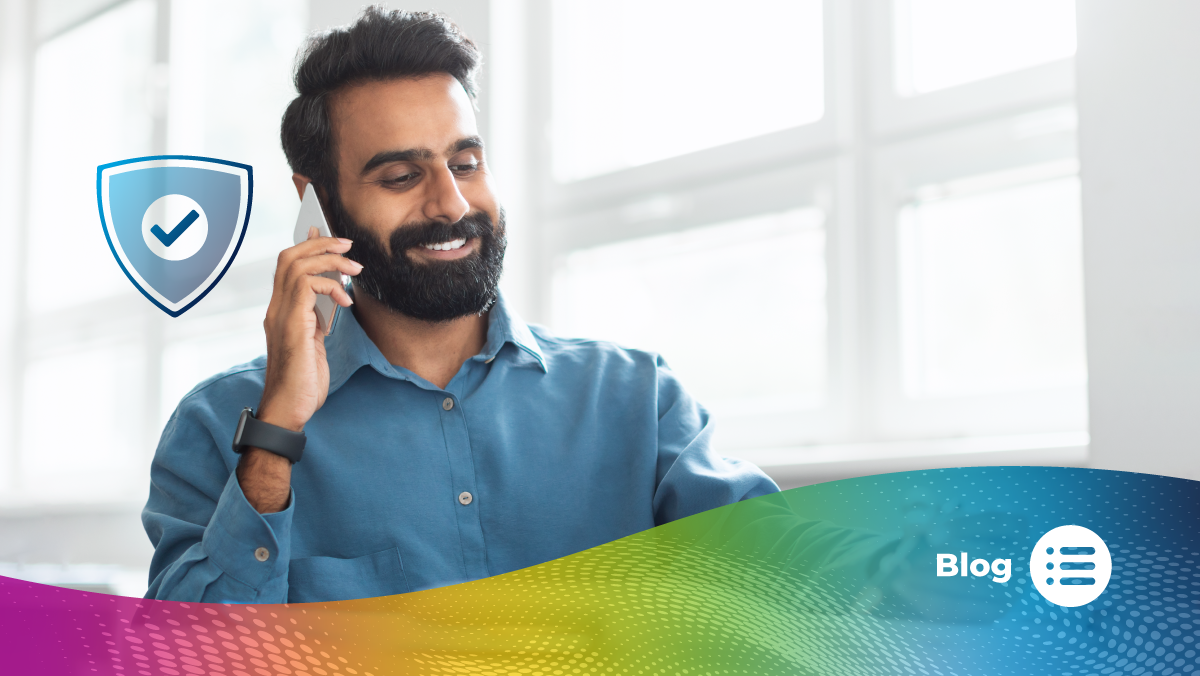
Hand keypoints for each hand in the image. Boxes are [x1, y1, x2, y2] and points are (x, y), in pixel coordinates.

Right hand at [257, 227, 360, 431]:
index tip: (331, 238)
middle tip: (348, 245)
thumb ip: (316, 319)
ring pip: (297, 265)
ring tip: (354, 268)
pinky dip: (331, 284)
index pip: (287, 266)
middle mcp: (276, 309)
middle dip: (320, 244)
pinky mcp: (292, 324)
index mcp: (281, 312)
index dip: (308, 247)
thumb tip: (330, 298)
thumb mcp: (313, 343)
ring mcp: (281, 315)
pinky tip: (346, 299)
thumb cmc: (302, 382)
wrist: (289, 409)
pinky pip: (307, 285)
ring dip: (330, 260)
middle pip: (289, 256)